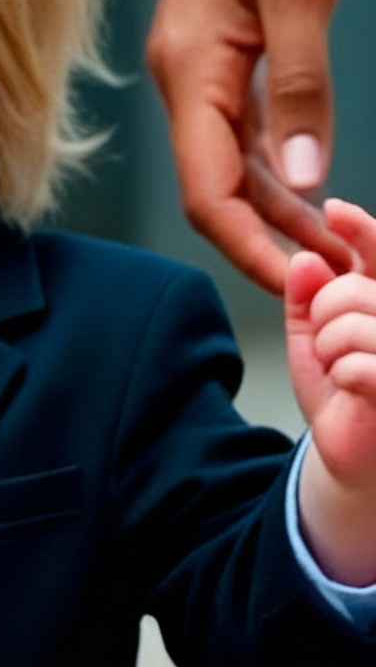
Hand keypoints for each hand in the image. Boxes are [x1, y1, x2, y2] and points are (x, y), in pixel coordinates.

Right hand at [146, 0, 352, 290]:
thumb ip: (298, 85)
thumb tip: (297, 179)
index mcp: (188, 71)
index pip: (206, 190)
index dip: (249, 246)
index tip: (300, 288)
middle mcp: (181, 81)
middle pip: (214, 190)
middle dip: (269, 244)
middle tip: (335, 283)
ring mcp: (196, 71)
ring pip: (228, 167)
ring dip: (277, 214)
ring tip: (335, 250)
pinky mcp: (217, 58)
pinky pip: (238, 134)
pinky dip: (274, 172)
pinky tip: (312, 193)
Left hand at [287, 200, 375, 584]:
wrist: (358, 456)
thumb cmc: (344, 396)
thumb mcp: (313, 339)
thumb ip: (307, 297)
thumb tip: (306, 258)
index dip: (360, 230)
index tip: (333, 211)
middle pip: (348, 288)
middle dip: (323, 317)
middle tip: (332, 348)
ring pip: (351, 324)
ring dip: (331, 351)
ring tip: (345, 372)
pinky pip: (360, 365)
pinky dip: (342, 376)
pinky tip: (354, 390)